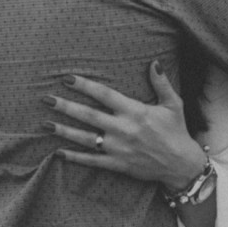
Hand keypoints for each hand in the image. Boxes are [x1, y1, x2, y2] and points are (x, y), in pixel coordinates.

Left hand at [46, 60, 207, 191]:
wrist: (181, 164)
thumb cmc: (177, 131)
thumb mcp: (173, 104)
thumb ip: (161, 82)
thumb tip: (154, 62)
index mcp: (135, 111)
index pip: (105, 95)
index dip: (85, 86)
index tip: (67, 78)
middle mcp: (123, 129)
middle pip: (89, 116)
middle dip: (66, 107)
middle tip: (46, 99)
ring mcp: (118, 148)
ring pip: (85, 139)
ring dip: (64, 131)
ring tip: (45, 124)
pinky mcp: (117, 164)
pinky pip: (92, 161)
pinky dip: (75, 157)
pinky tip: (59, 153)